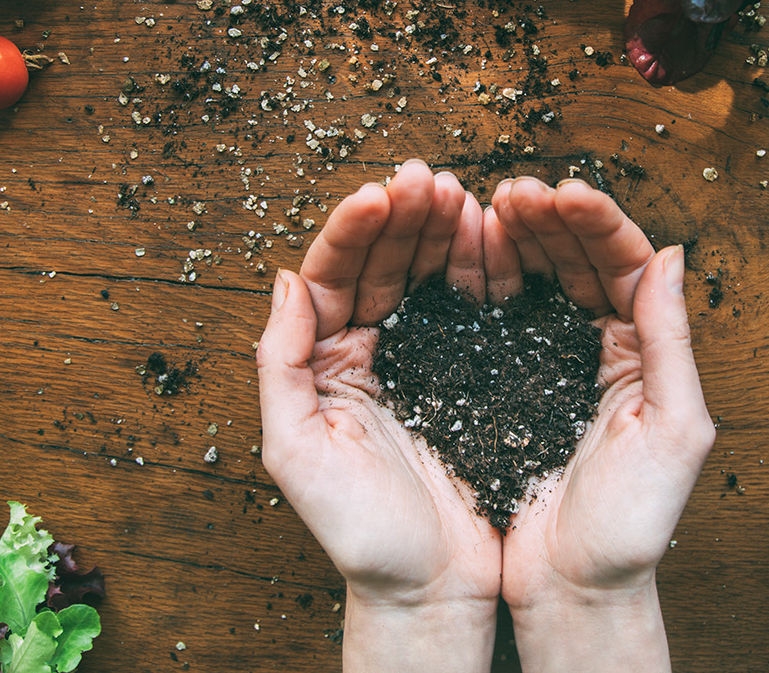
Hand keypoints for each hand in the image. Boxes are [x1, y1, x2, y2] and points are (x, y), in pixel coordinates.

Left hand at [257, 159, 500, 671]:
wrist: (433, 589)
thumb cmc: (360, 535)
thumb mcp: (296, 452)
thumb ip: (279, 364)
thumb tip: (284, 279)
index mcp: (321, 363)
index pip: (332, 275)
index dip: (355, 230)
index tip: (383, 194)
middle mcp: (364, 351)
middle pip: (379, 262)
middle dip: (402, 215)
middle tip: (429, 178)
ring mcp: (417, 359)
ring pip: (423, 274)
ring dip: (438, 230)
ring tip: (460, 194)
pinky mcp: (467, 374)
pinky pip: (468, 307)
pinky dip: (478, 268)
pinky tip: (490, 237)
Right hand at [488, 177, 714, 672]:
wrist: (572, 591)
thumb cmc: (632, 527)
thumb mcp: (674, 431)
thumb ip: (673, 341)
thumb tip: (673, 253)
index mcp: (646, 352)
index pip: (626, 265)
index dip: (597, 223)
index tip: (563, 192)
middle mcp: (601, 347)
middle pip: (575, 260)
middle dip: (547, 218)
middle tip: (514, 190)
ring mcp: (548, 361)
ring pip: (533, 278)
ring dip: (511, 237)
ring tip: (483, 205)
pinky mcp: (501, 383)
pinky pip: (492, 316)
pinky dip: (480, 278)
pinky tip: (463, 252)